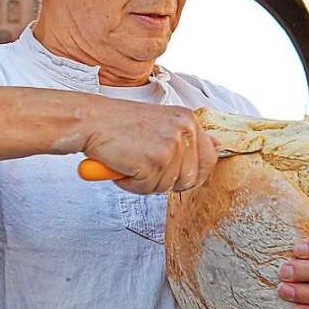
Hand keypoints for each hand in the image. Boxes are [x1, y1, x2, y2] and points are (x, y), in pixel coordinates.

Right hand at [82, 101, 218, 194]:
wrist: (90, 120)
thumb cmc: (120, 124)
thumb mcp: (163, 123)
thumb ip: (188, 137)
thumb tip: (218, 146)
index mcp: (188, 120)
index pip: (210, 158)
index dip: (193, 173)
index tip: (175, 173)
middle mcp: (183, 131)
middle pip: (190, 179)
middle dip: (165, 180)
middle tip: (144, 164)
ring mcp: (170, 146)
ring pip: (167, 186)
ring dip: (145, 182)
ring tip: (131, 160)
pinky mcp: (154, 161)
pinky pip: (147, 189)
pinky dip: (130, 184)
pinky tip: (122, 164)